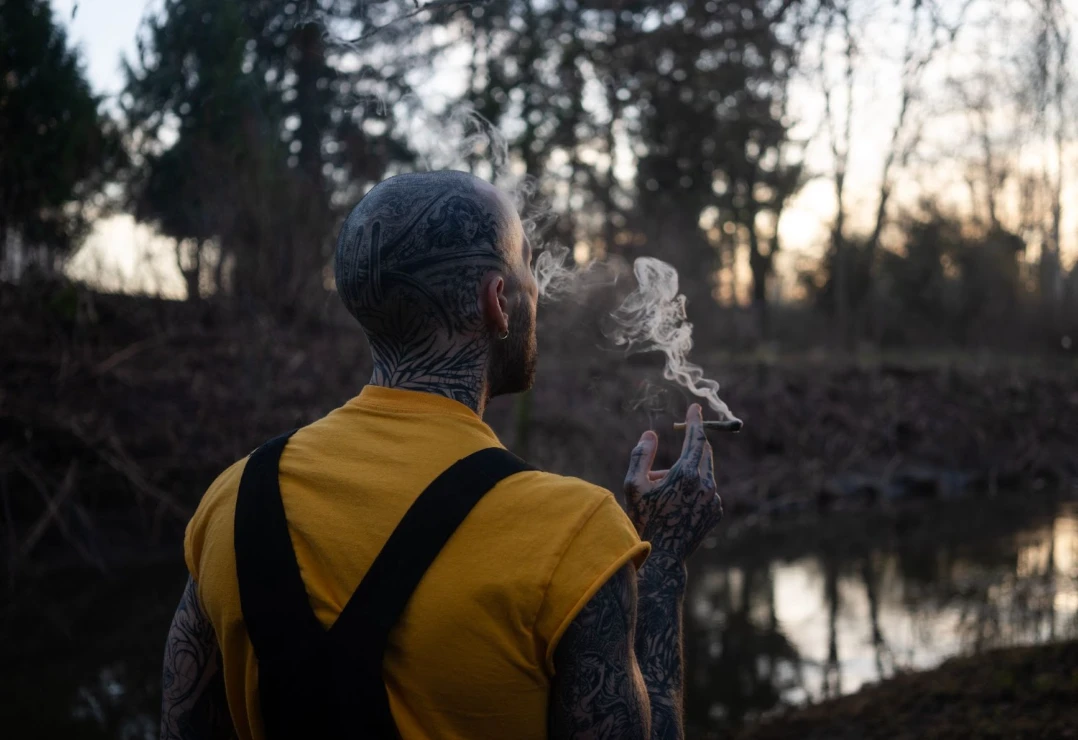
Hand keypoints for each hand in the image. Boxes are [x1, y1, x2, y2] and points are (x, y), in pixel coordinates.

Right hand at [622, 404, 722, 560]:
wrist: (663, 557)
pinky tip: (677, 506)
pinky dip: (694, 488)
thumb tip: (651, 434)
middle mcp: (705, 483)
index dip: (694, 421)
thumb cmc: (644, 520)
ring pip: (704, 471)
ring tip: (665, 492)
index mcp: (685, 474)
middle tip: (670, 457)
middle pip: (703, 452)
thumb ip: (641, 455)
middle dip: (689, 447)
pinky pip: (707, 488)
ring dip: (687, 471)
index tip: (695, 407)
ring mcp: (714, 498)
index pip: (695, 438)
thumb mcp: (633, 486)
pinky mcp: (717, 510)